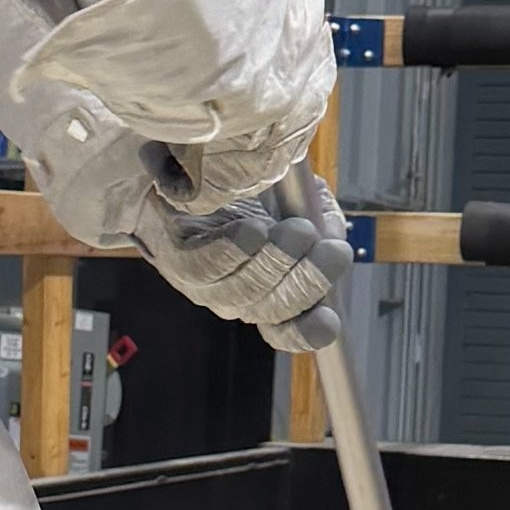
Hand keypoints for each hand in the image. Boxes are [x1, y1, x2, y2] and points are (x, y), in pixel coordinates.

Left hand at [136, 164, 353, 351]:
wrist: (182, 179)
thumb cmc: (246, 197)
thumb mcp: (298, 205)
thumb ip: (322, 219)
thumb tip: (331, 235)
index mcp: (274, 294)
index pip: (293, 330)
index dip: (311, 330)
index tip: (327, 318)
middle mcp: (240, 299)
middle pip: (275, 309)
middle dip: (308, 281)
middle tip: (326, 248)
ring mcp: (207, 286)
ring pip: (243, 290)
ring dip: (275, 262)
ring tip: (296, 230)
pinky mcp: (178, 262)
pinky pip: (204, 267)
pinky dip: (231, 250)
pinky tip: (252, 231)